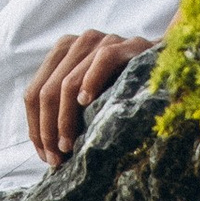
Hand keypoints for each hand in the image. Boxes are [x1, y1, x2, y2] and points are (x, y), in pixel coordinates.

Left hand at [22, 30, 154, 164]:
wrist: (165, 67)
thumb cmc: (123, 88)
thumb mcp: (88, 95)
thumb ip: (66, 107)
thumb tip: (46, 150)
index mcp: (63, 52)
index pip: (35, 92)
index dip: (35, 126)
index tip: (45, 155)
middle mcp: (78, 42)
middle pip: (47, 91)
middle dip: (47, 130)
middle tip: (56, 159)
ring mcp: (103, 40)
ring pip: (68, 83)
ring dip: (64, 120)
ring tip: (68, 147)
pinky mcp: (128, 45)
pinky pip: (103, 60)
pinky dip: (90, 83)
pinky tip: (86, 103)